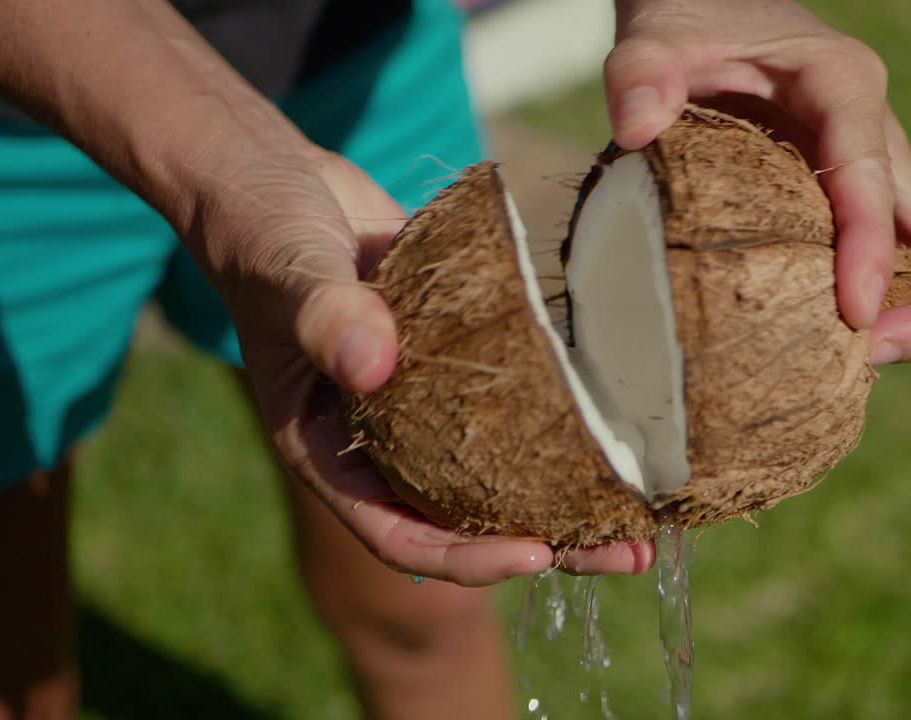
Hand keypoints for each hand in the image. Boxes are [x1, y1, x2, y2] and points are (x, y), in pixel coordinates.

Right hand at [188, 144, 653, 584]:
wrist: (277, 181)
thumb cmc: (264, 232)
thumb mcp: (288, 272)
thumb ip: (326, 316)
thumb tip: (375, 366)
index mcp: (330, 449)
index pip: (399, 532)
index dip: (466, 557)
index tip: (535, 557)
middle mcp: (381, 438)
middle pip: (467, 515)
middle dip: (547, 542)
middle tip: (628, 550)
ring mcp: (422, 399)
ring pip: (499, 465)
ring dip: (570, 490)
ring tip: (646, 503)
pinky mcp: (456, 354)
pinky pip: (511, 401)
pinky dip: (560, 416)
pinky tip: (623, 418)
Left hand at [607, 0, 910, 362]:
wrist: (711, 6)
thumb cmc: (690, 19)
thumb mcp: (656, 34)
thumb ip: (640, 71)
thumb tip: (636, 126)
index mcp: (843, 85)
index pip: (872, 175)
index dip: (871, 250)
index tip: (854, 315)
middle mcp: (874, 128)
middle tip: (869, 357)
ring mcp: (870, 164)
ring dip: (907, 311)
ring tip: (850, 365)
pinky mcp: (849, 192)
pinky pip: (885, 254)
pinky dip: (873, 301)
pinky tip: (823, 339)